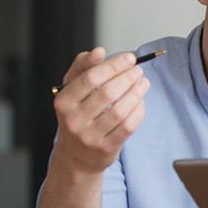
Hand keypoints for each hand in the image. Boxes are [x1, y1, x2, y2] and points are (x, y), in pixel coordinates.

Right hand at [52, 47, 149, 176]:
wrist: (76, 156)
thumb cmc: (78, 114)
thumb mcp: (73, 90)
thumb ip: (83, 67)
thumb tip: (98, 51)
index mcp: (63, 101)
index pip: (90, 78)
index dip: (113, 65)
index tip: (129, 58)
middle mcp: (74, 120)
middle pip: (107, 93)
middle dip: (128, 78)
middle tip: (139, 70)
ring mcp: (90, 136)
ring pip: (120, 110)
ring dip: (136, 93)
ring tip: (144, 83)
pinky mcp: (106, 148)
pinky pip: (128, 126)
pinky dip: (138, 111)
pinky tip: (141, 102)